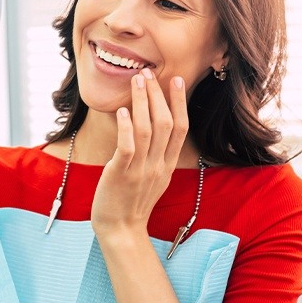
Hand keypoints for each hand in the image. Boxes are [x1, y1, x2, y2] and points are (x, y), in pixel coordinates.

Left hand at [91, 70, 187, 238]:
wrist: (120, 229)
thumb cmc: (132, 201)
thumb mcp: (154, 177)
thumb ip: (158, 155)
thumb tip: (155, 129)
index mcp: (168, 165)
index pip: (180, 128)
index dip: (179, 102)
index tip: (176, 80)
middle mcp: (158, 165)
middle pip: (165, 123)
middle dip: (158, 95)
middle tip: (149, 72)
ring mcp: (140, 170)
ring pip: (147, 130)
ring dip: (143, 102)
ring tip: (137, 81)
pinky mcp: (121, 174)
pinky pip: (128, 147)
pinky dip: (127, 127)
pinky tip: (124, 110)